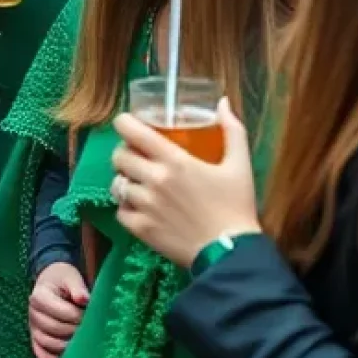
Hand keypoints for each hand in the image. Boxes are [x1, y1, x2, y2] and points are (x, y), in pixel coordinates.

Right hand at [28, 262, 89, 357]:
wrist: (51, 282)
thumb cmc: (63, 280)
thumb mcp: (70, 277)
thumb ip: (77, 287)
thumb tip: (84, 299)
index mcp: (39, 296)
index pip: (62, 312)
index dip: (79, 316)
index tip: (91, 316)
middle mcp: (33, 312)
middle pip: (54, 328)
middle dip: (75, 331)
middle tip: (90, 331)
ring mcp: (33, 327)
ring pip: (47, 342)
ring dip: (66, 345)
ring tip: (81, 342)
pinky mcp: (35, 337)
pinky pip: (40, 352)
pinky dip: (52, 357)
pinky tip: (66, 355)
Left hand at [112, 99, 261, 267]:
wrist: (233, 254)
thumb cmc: (237, 206)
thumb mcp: (240, 165)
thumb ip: (232, 130)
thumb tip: (223, 103)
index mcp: (175, 161)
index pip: (132, 131)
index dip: (124, 123)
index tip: (129, 125)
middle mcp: (154, 180)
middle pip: (119, 156)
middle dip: (125, 153)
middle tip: (137, 157)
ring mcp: (145, 206)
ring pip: (117, 183)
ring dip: (124, 180)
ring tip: (137, 182)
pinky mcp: (141, 229)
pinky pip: (120, 211)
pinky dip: (126, 207)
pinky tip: (140, 207)